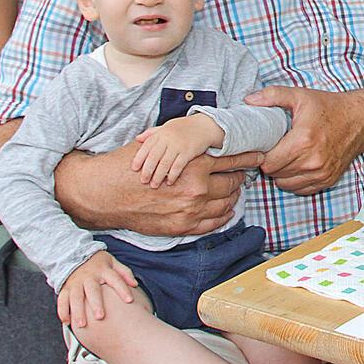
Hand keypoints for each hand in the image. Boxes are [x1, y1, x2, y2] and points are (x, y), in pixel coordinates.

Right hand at [55, 146, 255, 236]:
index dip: (249, 157)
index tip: (260, 155)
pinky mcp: (182, 227)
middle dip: (240, 177)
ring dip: (233, 196)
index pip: (234, 159)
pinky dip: (223, 216)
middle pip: (233, 183)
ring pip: (227, 204)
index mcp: (194, 164)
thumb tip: (209, 136)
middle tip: (242, 173)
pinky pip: (214, 223)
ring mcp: (190, 211)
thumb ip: (187, 144)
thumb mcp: (161, 146)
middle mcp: (197, 189)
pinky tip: (225, 210)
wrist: (103, 193)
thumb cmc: (130, 165)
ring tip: (234, 190)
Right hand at [57, 250, 137, 327]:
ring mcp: (75, 283)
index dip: (122, 289)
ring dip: (78, 311)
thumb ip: (124, 272)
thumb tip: (134, 284)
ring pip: (75, 298)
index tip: (130, 301)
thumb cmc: (99, 263)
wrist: (74, 255)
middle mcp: (89, 277)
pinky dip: (63, 311)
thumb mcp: (113, 262)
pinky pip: (62, 300)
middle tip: (100, 317)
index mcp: (103, 270)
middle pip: (92, 291)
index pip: (115, 279)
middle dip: (96, 304)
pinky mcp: (65, 288)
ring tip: (82, 325)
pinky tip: (67, 322)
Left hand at [133, 114, 223, 187]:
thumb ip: (152, 133)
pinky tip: (170, 182)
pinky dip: (173, 175)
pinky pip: (178, 166)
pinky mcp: (189, 152)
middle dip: (147, 170)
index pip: (146, 147)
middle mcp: (168, 139)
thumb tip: (137, 138)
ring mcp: (178, 146)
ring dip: (158, 176)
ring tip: (154, 185)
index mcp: (161, 133)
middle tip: (143, 181)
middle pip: (154, 157)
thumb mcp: (167, 126)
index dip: (139, 158)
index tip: (134, 169)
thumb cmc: (184, 127)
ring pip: (165, 163)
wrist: (206, 125)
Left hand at [247, 86, 363, 193]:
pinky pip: (301, 189)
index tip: (266, 146)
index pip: (268, 163)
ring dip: (283, 173)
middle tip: (276, 149)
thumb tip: (249, 100)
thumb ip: (273, 95)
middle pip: (275, 174)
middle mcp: (313, 161)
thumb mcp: (300, 96)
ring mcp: (321, 173)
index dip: (262, 155)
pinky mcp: (328, 180)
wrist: (360, 120)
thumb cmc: (329, 108)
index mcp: (303, 141)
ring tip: (287, 157)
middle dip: (272, 163)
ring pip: (286, 184)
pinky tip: (299, 165)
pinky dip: (296, 180)